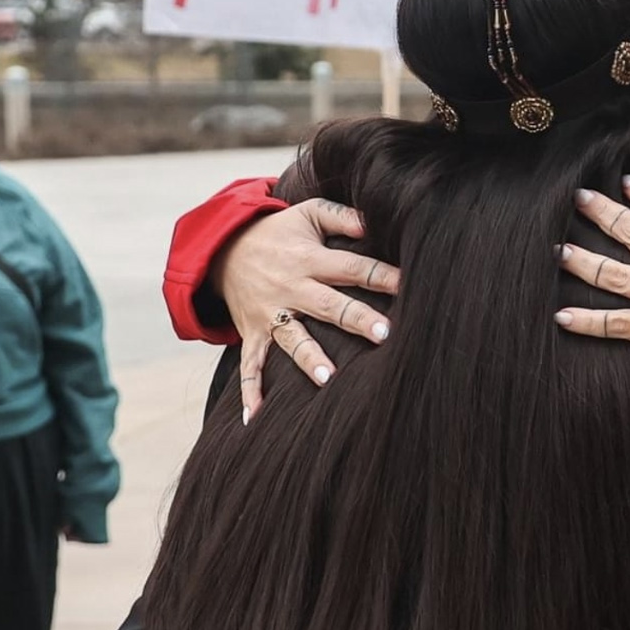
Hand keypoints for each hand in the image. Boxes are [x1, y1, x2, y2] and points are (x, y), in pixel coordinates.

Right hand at [213, 198, 399, 419]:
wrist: (222, 248)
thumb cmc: (279, 232)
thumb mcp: (307, 213)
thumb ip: (342, 217)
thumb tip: (375, 221)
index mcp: (310, 258)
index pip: (351, 267)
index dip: (380, 276)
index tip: (407, 285)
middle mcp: (291, 287)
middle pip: (329, 305)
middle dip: (355, 319)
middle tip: (384, 333)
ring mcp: (270, 313)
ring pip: (292, 338)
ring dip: (308, 358)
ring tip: (326, 378)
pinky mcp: (253, 333)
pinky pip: (249, 366)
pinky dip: (250, 391)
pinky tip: (253, 417)